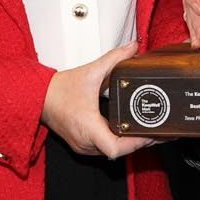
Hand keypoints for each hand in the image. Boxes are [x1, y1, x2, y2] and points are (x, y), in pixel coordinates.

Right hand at [40, 42, 154, 158]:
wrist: (38, 97)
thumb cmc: (59, 90)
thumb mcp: (90, 71)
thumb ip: (114, 58)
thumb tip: (132, 47)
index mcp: (88, 127)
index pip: (115, 148)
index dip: (135, 143)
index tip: (150, 133)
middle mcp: (86, 142)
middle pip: (120, 151)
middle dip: (141, 142)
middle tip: (161, 131)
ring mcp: (84, 146)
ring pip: (114, 152)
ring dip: (132, 143)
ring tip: (152, 132)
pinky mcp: (84, 144)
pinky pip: (107, 148)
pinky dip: (121, 141)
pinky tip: (132, 132)